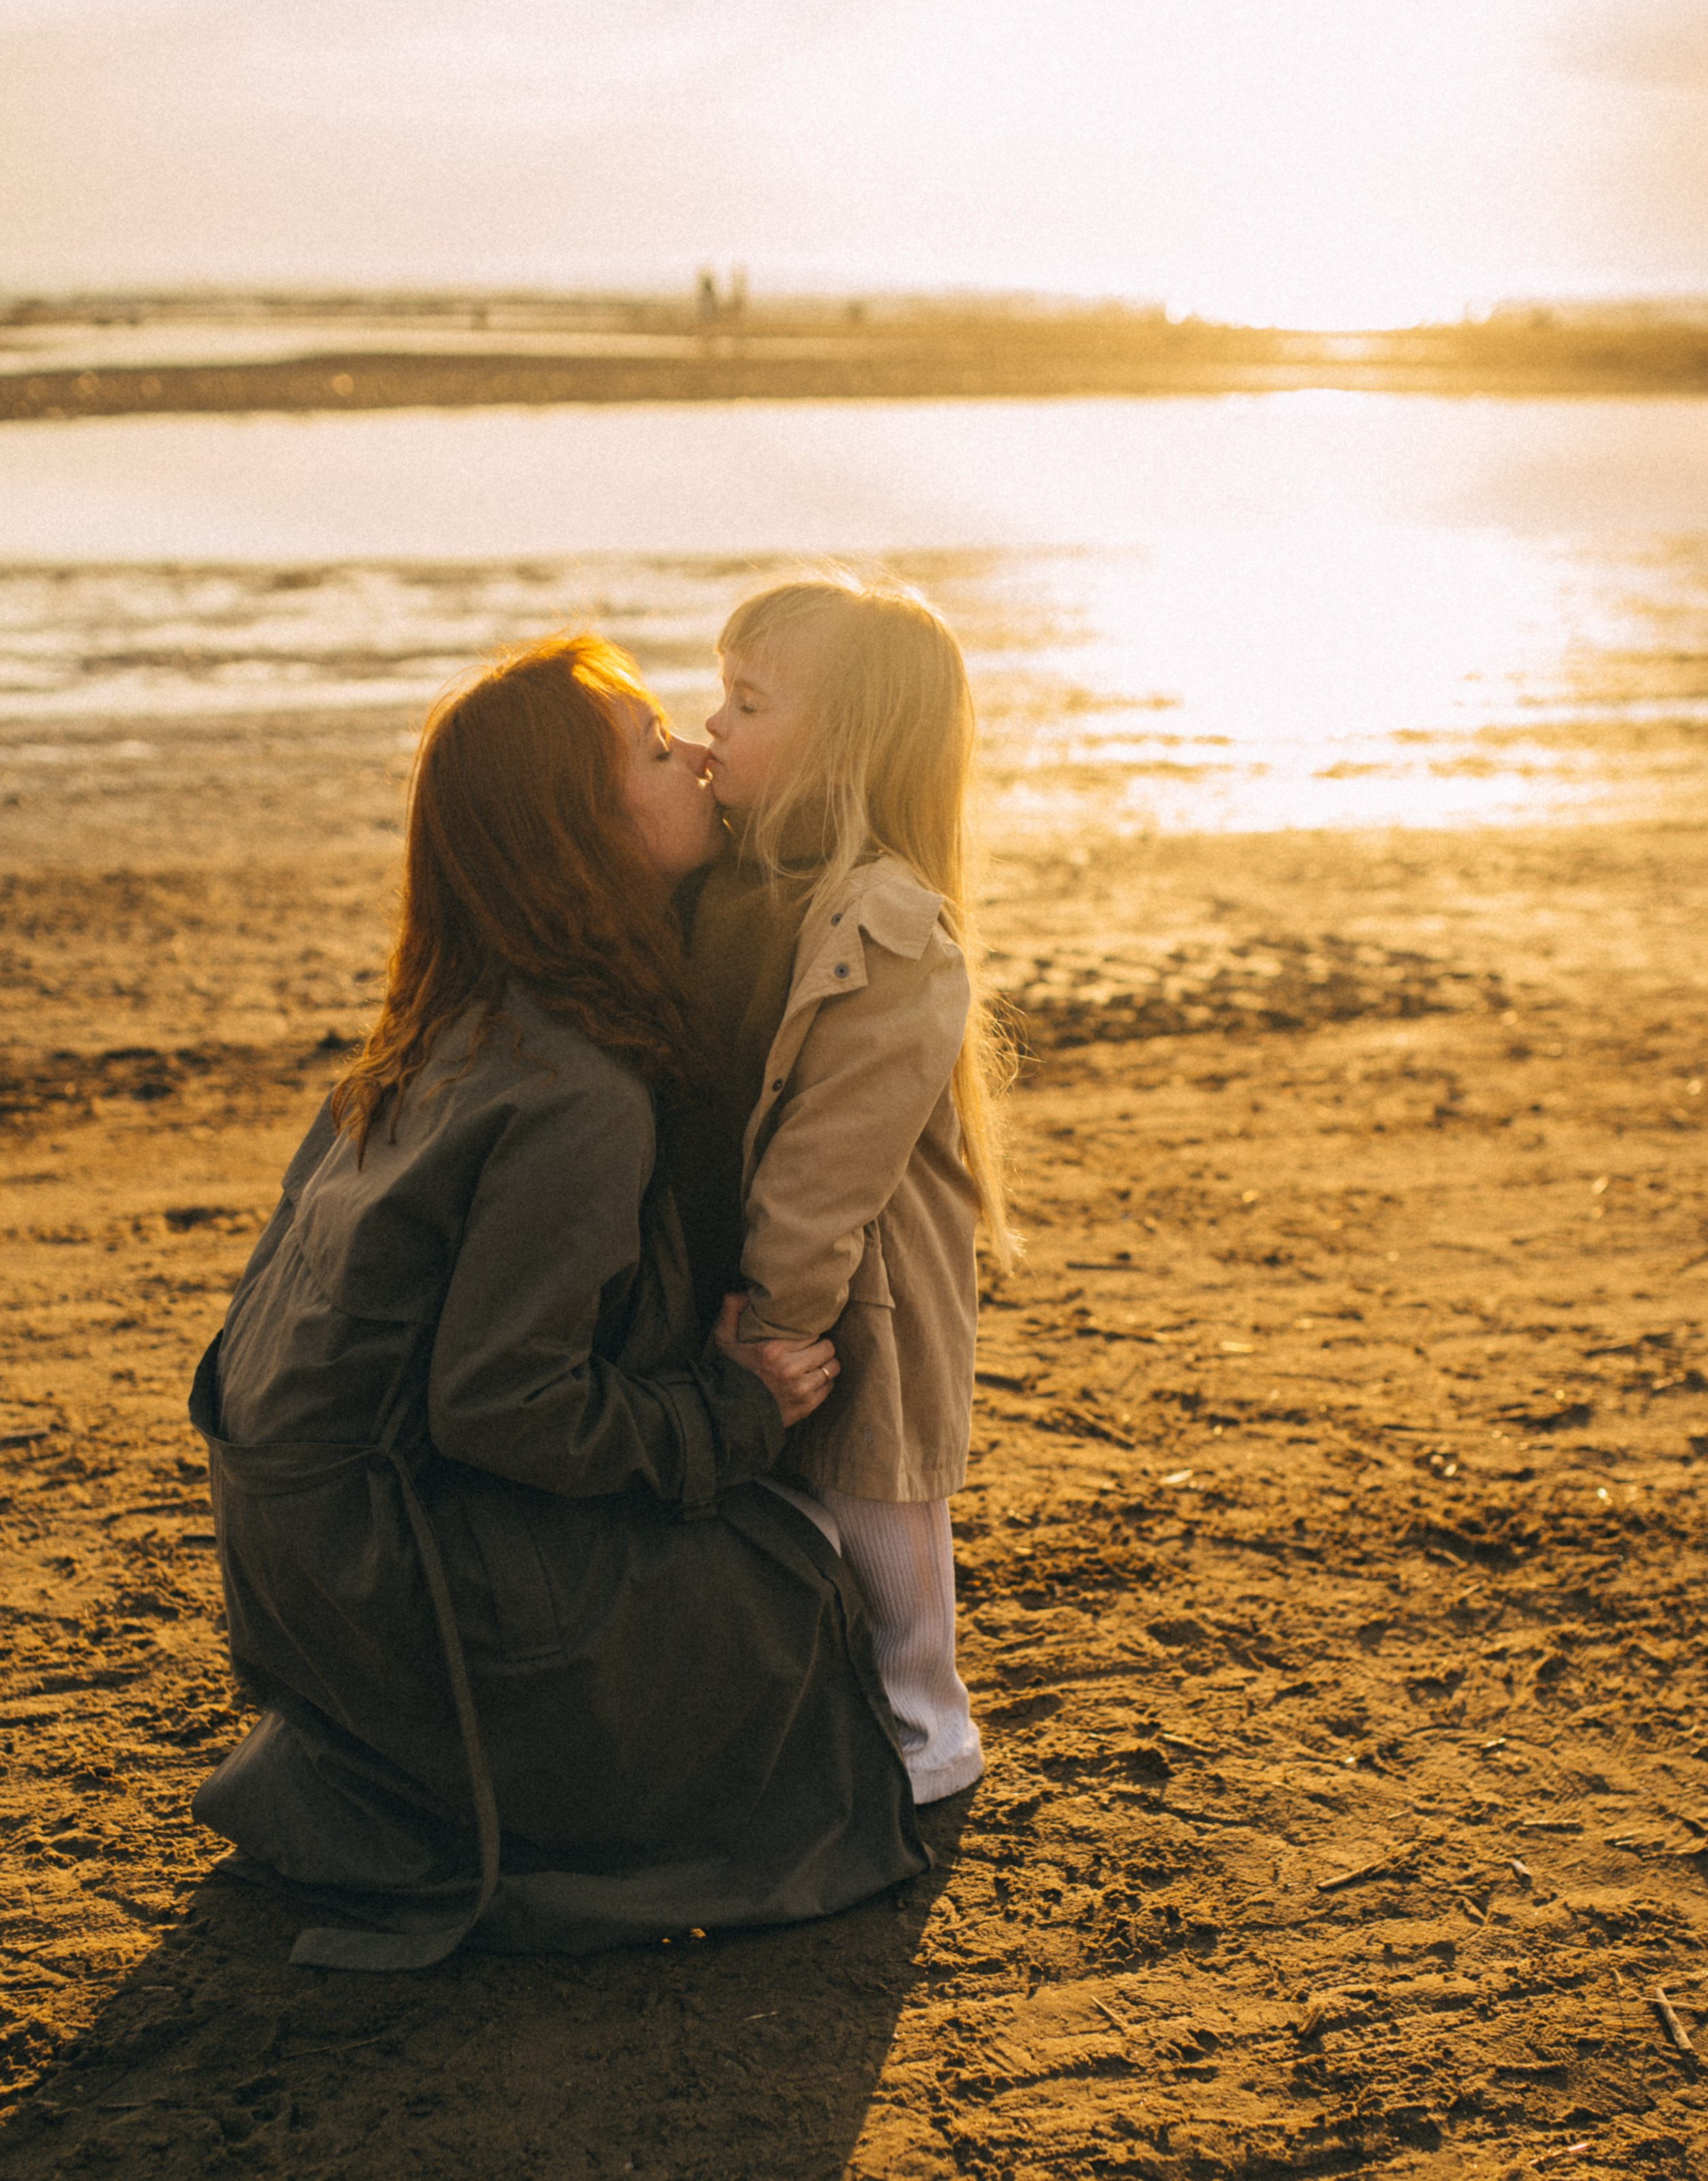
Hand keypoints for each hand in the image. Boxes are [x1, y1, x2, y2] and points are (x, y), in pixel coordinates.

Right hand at [713, 1293, 838, 1427]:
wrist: (730, 1414)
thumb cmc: (729, 1373)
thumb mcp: (723, 1340)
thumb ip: (731, 1311)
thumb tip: (744, 1293)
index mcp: (773, 1350)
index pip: (812, 1332)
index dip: (809, 1332)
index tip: (803, 1335)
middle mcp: (790, 1369)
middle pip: (827, 1348)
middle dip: (821, 1347)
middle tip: (811, 1349)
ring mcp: (801, 1389)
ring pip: (832, 1367)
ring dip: (825, 1364)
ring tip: (814, 1363)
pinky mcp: (806, 1406)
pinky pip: (829, 1387)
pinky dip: (824, 1382)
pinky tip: (811, 1380)